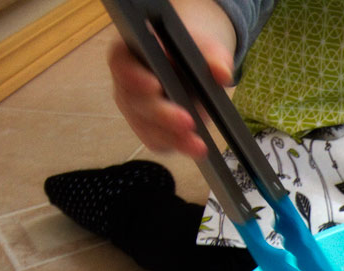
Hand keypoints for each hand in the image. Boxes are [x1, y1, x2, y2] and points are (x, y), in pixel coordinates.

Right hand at [108, 1, 234, 157]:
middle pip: (135, 102)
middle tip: (187, 122)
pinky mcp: (148, 128)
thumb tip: (222, 73)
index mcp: (130, 53)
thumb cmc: (191, 51)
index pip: (121, 64)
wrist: (194, 68)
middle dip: (162, 115)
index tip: (155, 86)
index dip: (134, 76)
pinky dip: (176, 145)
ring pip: (145, 126)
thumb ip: (214, 57)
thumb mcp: (206, 49)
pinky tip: (195, 149)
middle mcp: (126, 83)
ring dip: (171, 137)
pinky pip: (156, 141)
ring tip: (197, 144)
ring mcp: (134, 108)